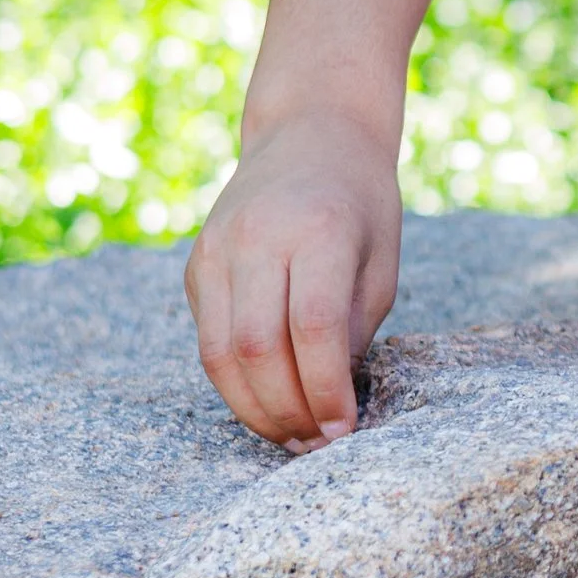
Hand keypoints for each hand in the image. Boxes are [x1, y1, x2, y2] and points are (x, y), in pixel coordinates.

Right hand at [186, 116, 401, 448]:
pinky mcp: (196, 265)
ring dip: (252, 408)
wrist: (310, 133)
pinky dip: (234, 380)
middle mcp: (258, 237)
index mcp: (318, 230)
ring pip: (218, 353)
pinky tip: (266, 398)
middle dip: (286, 410)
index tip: (343, 430)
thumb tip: (328, 405)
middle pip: (256, 347)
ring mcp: (217, 249)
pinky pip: (207, 339)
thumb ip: (353, 329)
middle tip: (314, 444)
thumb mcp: (381, 259)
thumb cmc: (360, 202)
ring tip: (289, 435)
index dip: (326, 391)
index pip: (313, 328)